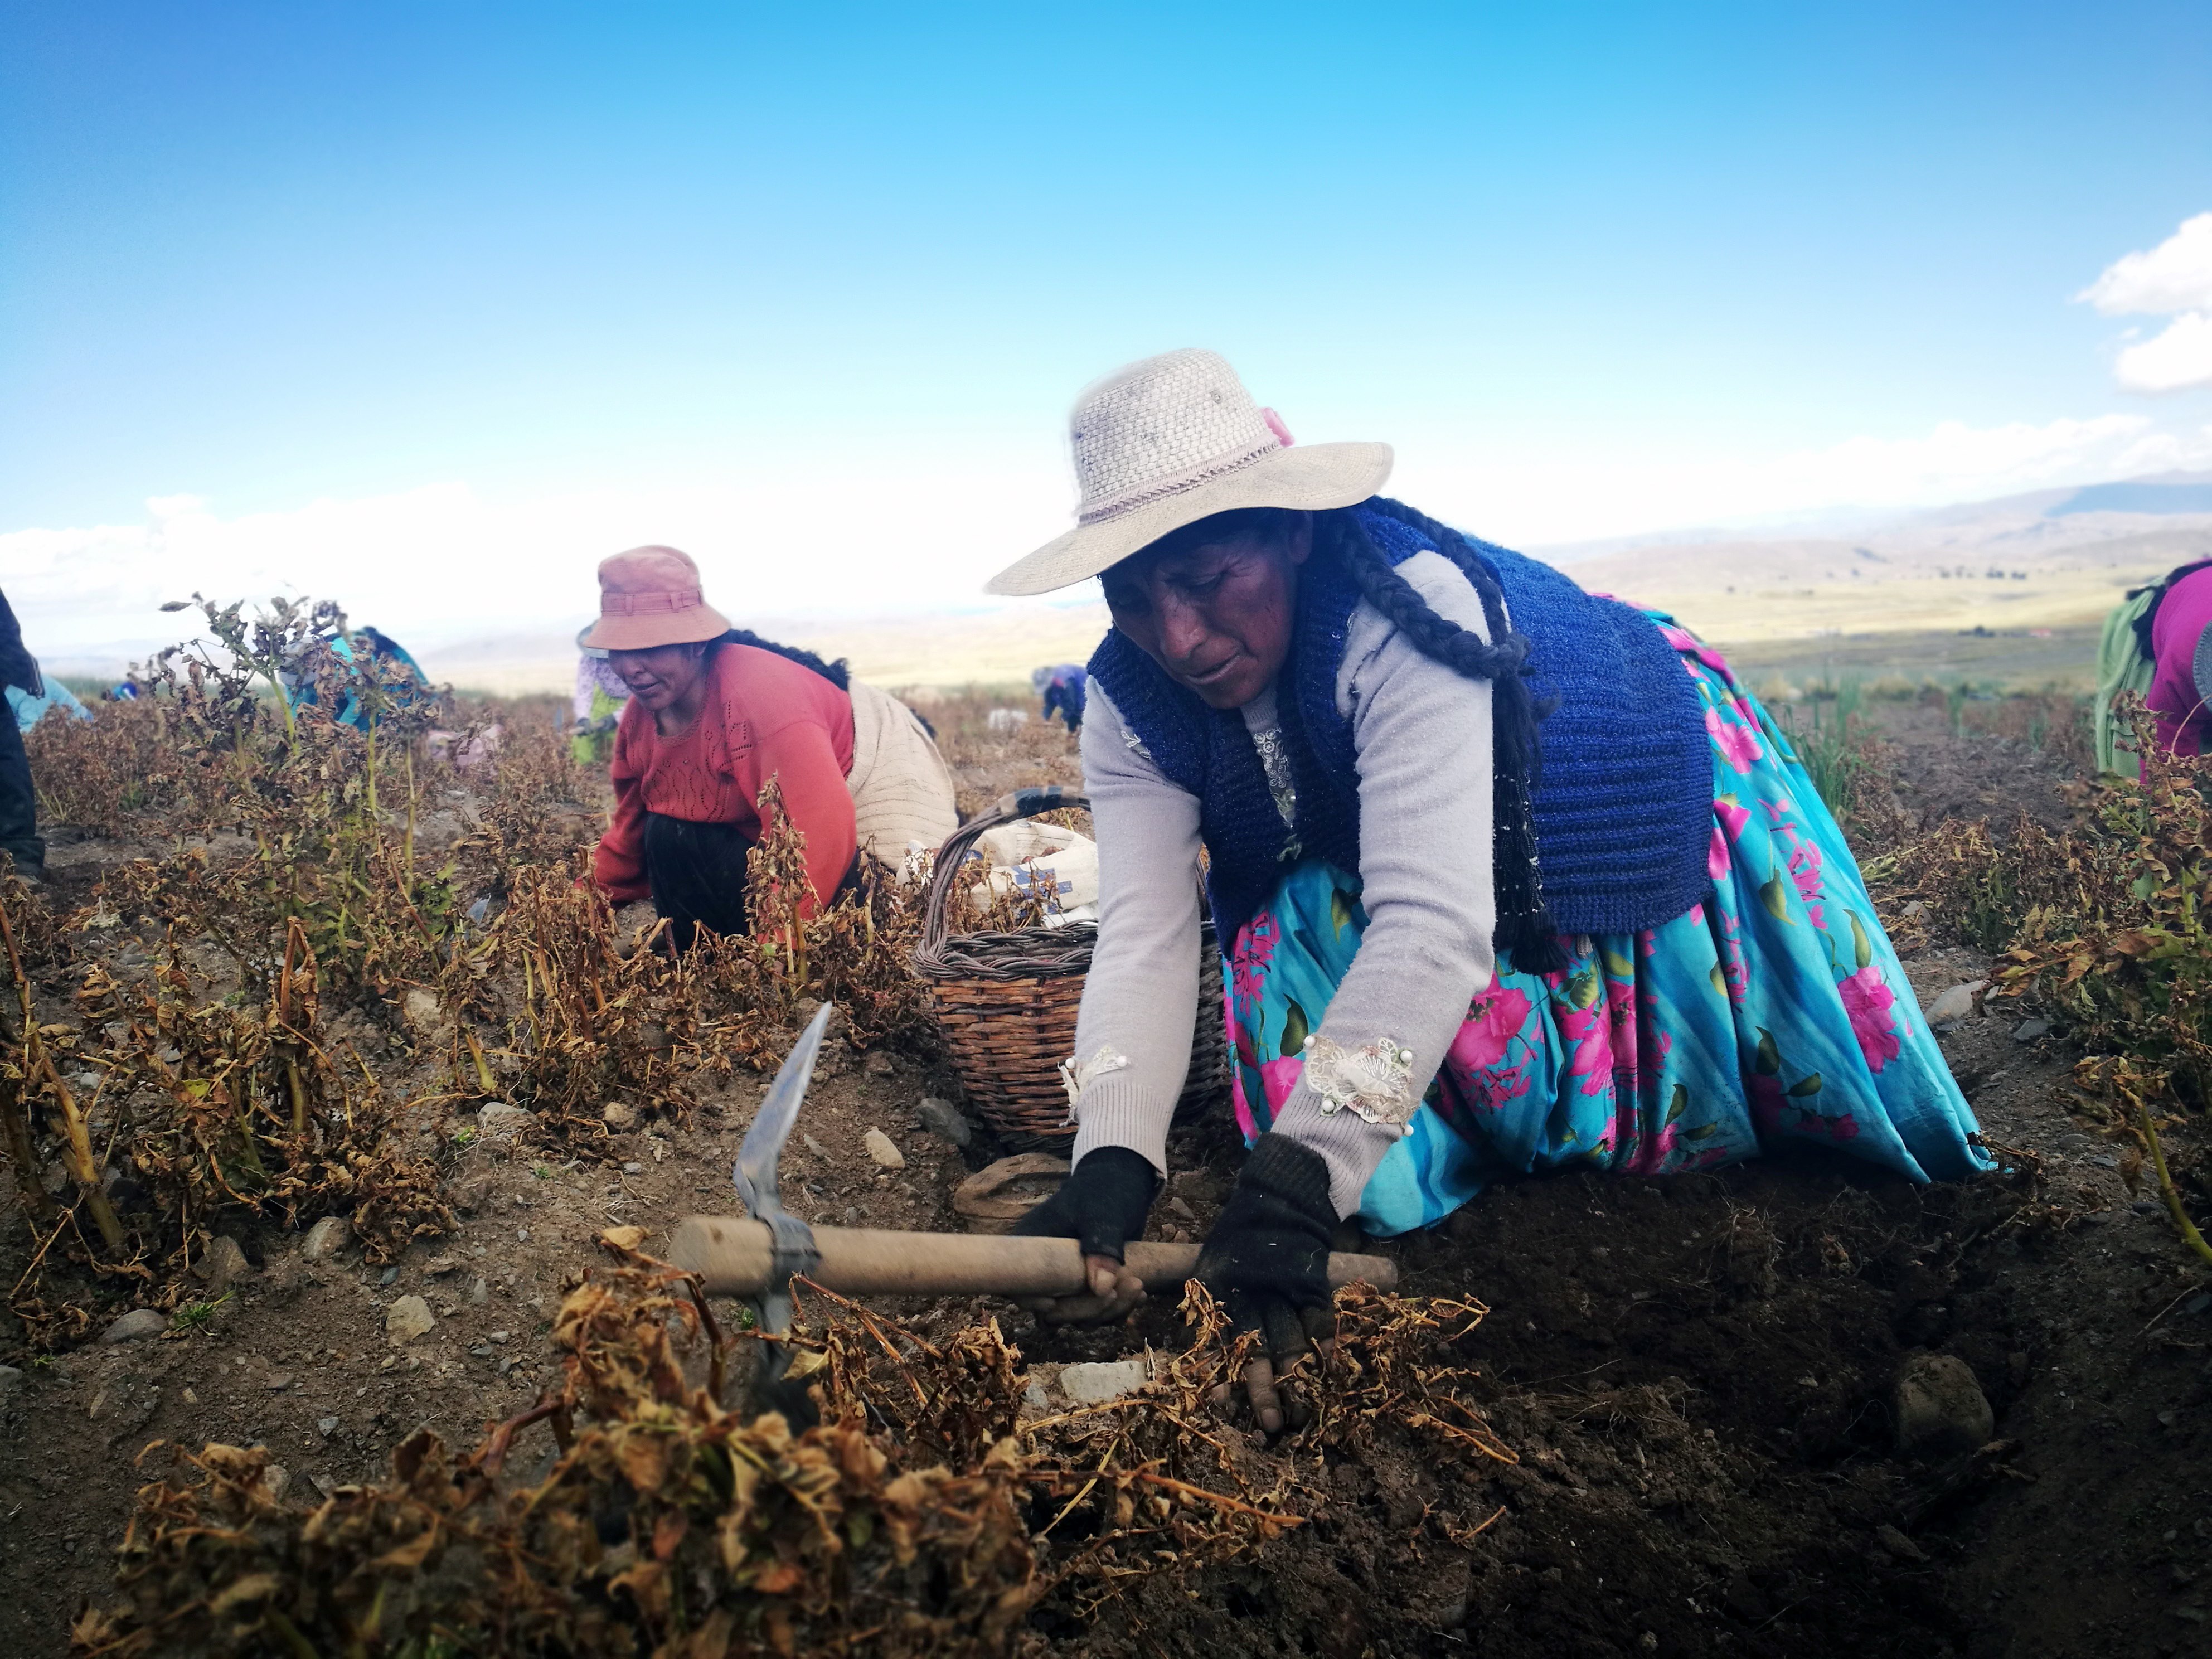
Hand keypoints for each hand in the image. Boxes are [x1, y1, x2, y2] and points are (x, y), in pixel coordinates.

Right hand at [1009, 1146, 1158, 1324]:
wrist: (1123, 1183)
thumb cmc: (1104, 1190)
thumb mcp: (1102, 1213)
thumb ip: (1101, 1245)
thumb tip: (1100, 1289)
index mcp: (1033, 1247)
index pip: (1017, 1285)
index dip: (1029, 1300)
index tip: (1052, 1302)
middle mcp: (1045, 1270)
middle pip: (1052, 1310)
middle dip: (1086, 1309)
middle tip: (1118, 1289)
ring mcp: (1067, 1282)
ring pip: (1077, 1316)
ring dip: (1107, 1311)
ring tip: (1137, 1286)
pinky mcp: (1089, 1287)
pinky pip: (1097, 1312)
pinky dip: (1118, 1309)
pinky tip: (1141, 1294)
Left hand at [1194, 1133, 1337, 1434]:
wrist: (1279, 1201)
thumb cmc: (1239, 1242)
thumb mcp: (1212, 1267)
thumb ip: (1209, 1308)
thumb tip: (1201, 1361)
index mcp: (1220, 1293)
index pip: (1219, 1341)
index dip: (1221, 1375)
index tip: (1222, 1407)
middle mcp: (1250, 1295)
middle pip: (1256, 1349)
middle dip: (1263, 1389)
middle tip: (1269, 1425)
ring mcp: (1283, 1290)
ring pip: (1289, 1341)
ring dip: (1296, 1379)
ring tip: (1301, 1412)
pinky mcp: (1311, 1284)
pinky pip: (1318, 1319)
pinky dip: (1324, 1343)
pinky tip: (1329, 1369)